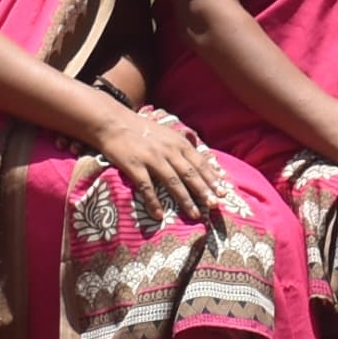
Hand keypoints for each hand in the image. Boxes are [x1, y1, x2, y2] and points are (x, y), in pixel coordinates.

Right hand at [92, 109, 235, 232]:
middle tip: (215, 205)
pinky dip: (153, 202)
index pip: (200, 163)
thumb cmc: (143, 130)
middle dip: (204, 191)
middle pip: (190, 174)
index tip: (224, 192)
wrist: (114, 123)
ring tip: (195, 214)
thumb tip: (202, 160)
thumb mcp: (169, 134)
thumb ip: (184, 147)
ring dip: (185, 200)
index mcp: (179, 143)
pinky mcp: (135, 166)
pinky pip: (146, 187)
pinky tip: (159, 215)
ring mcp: (152, 159)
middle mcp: (169, 151)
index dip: (212, 178)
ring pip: (173, 182)